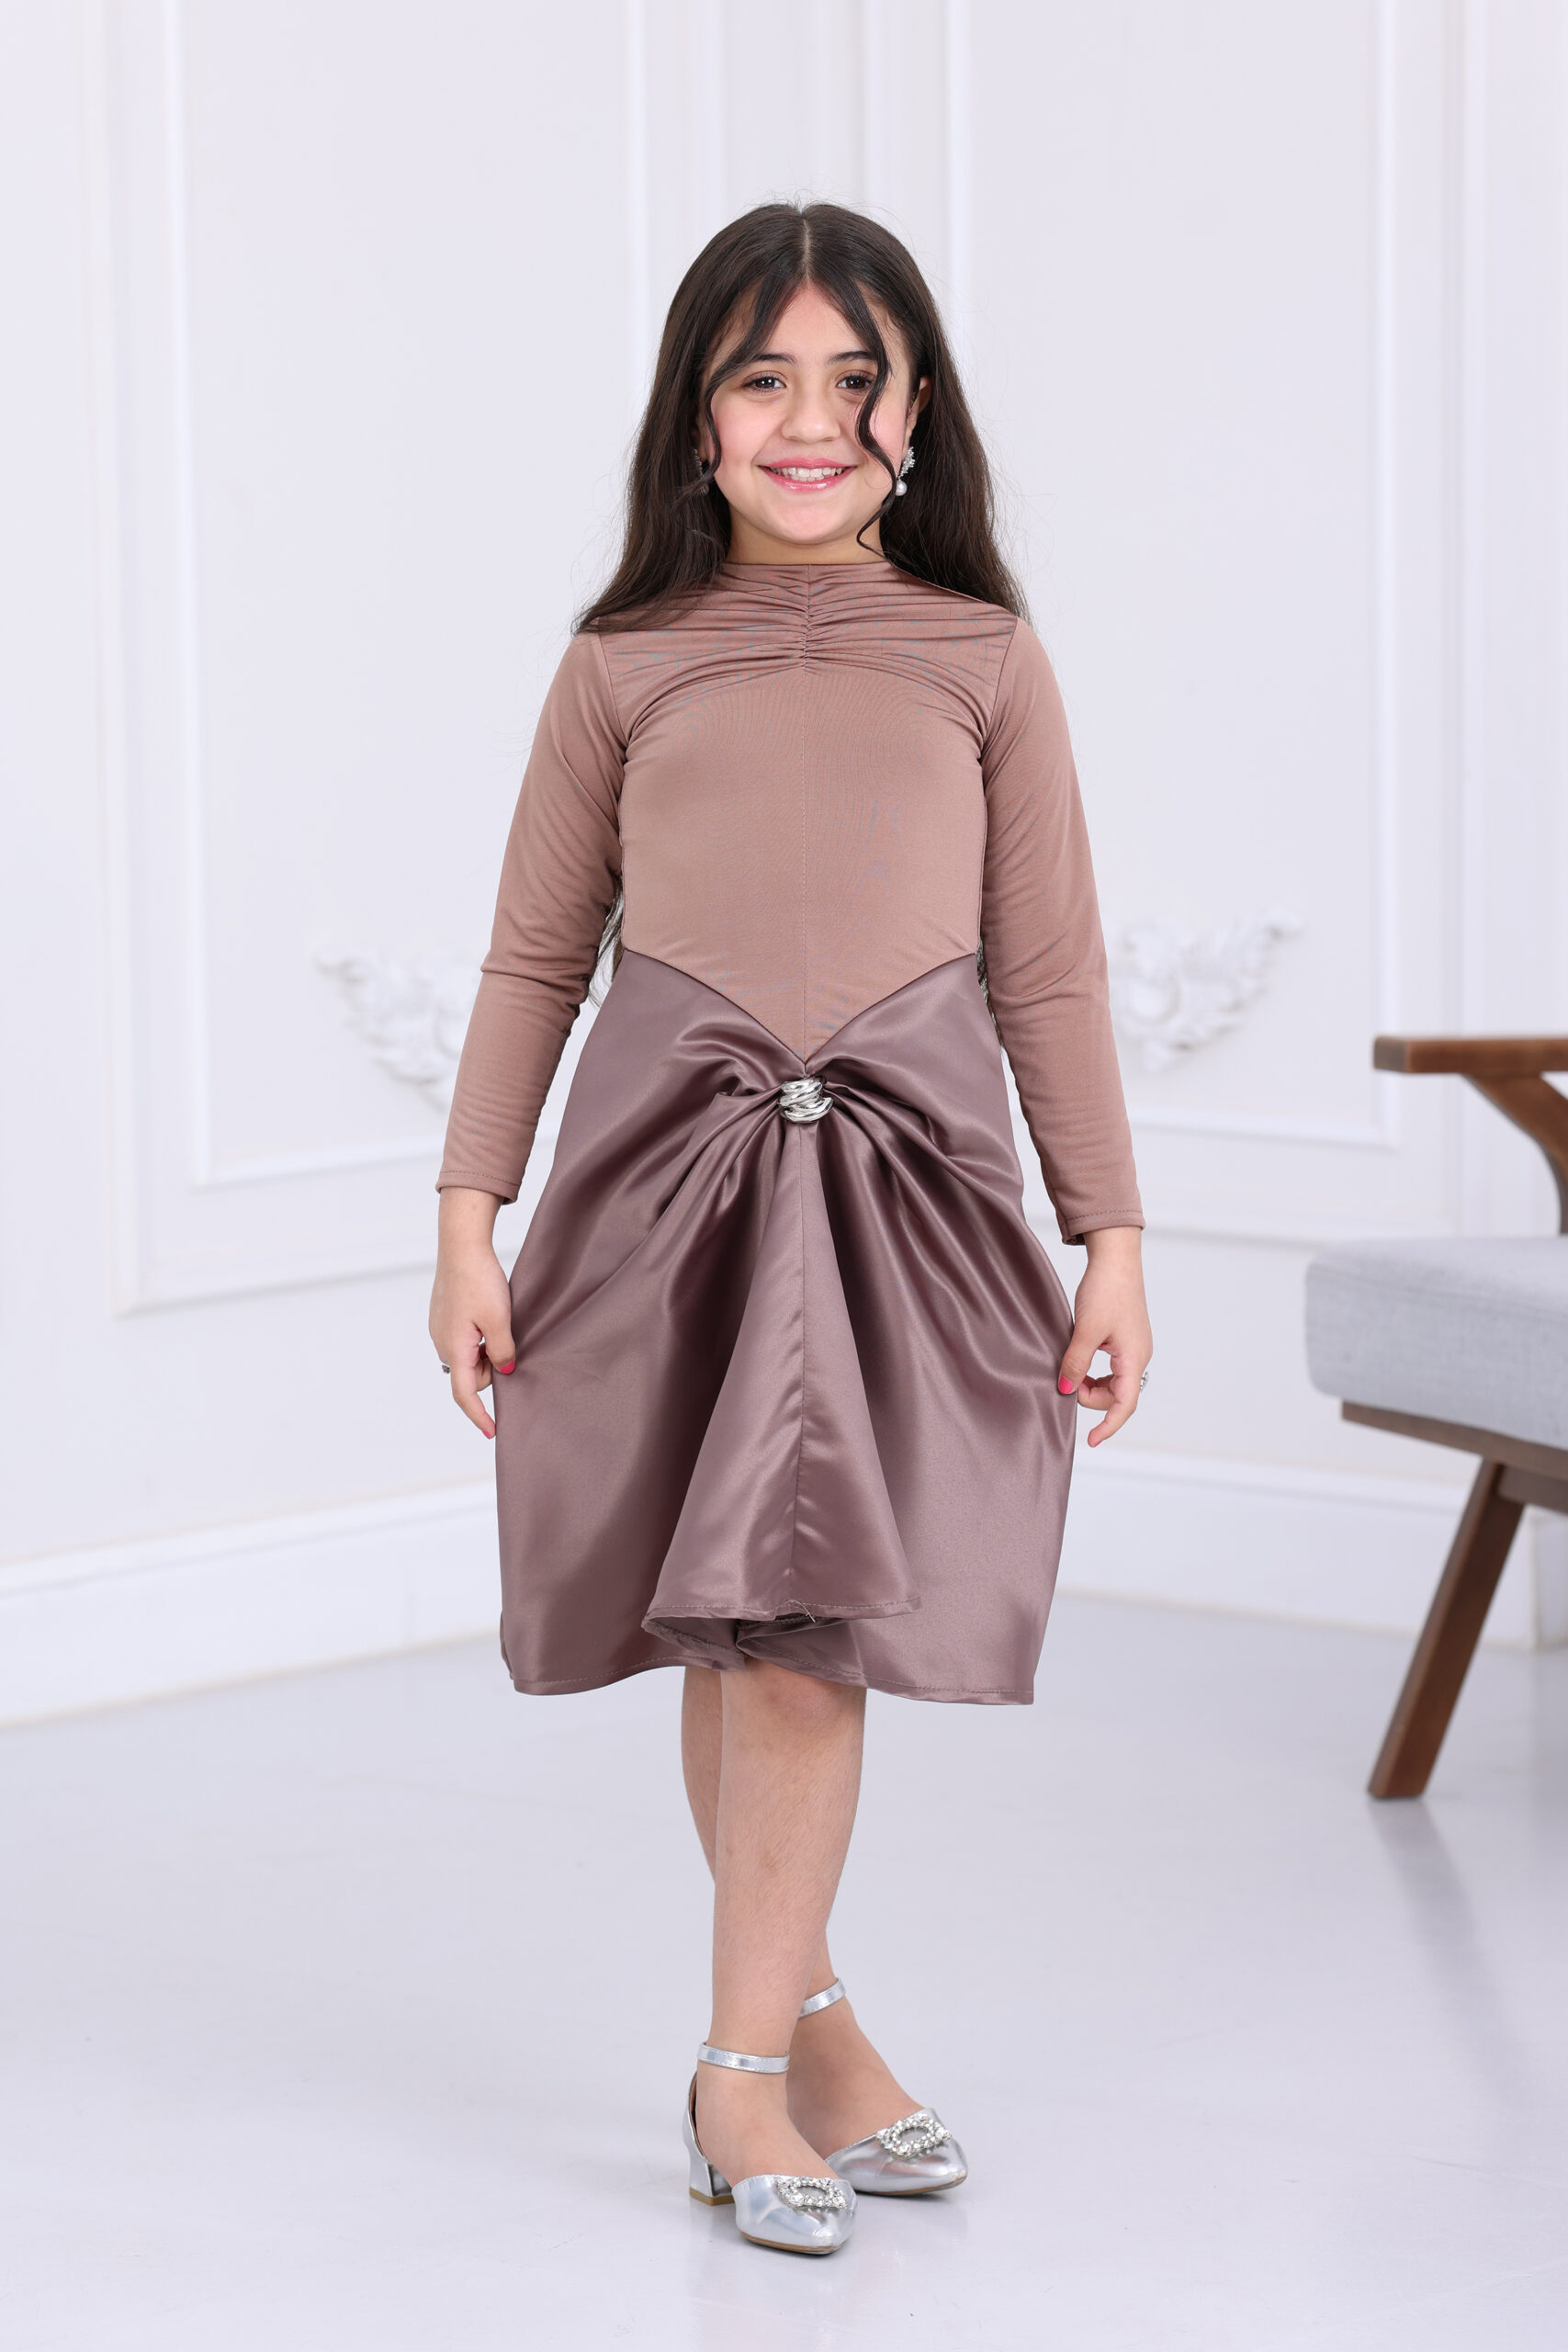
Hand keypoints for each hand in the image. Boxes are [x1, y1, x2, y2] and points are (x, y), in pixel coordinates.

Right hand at [429, 1188, 515, 1438]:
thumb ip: (503, 1350)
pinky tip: (490, 1319)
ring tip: (501, 1326)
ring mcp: (441, 1329)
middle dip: (492, 1371)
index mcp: (455, 1348)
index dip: (479, 1416)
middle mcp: (442, 1342)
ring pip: (469, 1357)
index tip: (493, 1432)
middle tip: (511, 1347)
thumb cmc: (479, 1280)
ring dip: (486, 1353)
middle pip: (471, 1375)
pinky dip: (479, 1340)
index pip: (465, 1394)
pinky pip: (464, 1340)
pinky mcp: (444, 1317)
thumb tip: (504, 1369)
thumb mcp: (500, 1319)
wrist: (460, 1245)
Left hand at [1056, 1226, 1151, 1447]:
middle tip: (1065, 1384)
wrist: (1116, 1258)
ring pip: (1114, 1382)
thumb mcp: (1085, 1330)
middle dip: (1091, 1398)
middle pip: (1118, 1395)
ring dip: (1092, 1386)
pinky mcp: (1126, 1338)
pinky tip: (1080, 1362)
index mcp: (1134, 1358)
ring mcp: (1134, 1347)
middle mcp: (1139, 1356)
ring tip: (1071, 1372)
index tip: (1091, 1440)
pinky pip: (1113, 1368)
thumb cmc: (1105, 1290)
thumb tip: (1065, 1390)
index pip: (1124, 1405)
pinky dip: (1095, 1373)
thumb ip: (1075, 1364)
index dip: (1108, 1426)